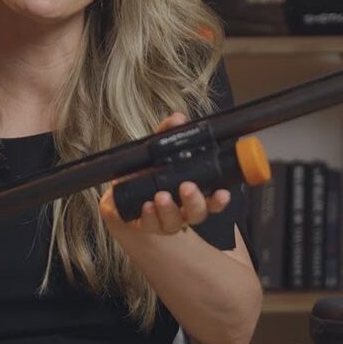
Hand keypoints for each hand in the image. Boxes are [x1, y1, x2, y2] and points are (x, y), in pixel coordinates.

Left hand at [99, 112, 231, 235]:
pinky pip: (150, 224)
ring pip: (174, 222)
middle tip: (186, 188)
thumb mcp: (155, 151)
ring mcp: (165, 220)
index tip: (222, 193)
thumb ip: (167, 133)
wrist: (120, 194)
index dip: (219, 199)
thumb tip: (177, 118)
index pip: (213, 201)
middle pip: (197, 213)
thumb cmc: (146, 174)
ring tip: (161, 196)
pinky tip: (146, 206)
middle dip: (194, 201)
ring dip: (169, 209)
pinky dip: (149, 216)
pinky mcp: (145, 224)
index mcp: (192, 194)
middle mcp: (182, 211)